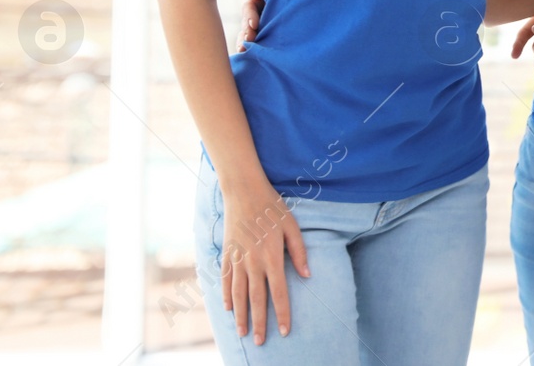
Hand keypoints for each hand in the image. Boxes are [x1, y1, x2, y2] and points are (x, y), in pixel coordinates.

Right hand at [220, 178, 309, 343]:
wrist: (244, 191)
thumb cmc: (272, 207)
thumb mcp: (292, 226)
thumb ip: (299, 252)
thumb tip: (307, 275)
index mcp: (272, 257)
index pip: (279, 293)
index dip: (282, 314)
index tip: (285, 331)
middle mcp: (253, 263)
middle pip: (257, 300)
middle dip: (259, 323)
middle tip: (260, 343)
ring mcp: (237, 259)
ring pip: (238, 295)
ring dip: (241, 316)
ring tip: (243, 333)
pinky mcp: (227, 254)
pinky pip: (225, 281)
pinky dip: (226, 296)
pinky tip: (229, 309)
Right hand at [235, 0, 267, 52]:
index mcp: (258, 1)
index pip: (249, 8)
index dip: (249, 16)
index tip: (254, 25)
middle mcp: (257, 15)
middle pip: (246, 25)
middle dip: (245, 33)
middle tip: (247, 41)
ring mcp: (262, 28)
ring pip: (249, 36)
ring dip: (245, 43)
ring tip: (244, 51)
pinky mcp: (268, 38)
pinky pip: (260, 44)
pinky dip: (254, 50)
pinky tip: (253, 57)